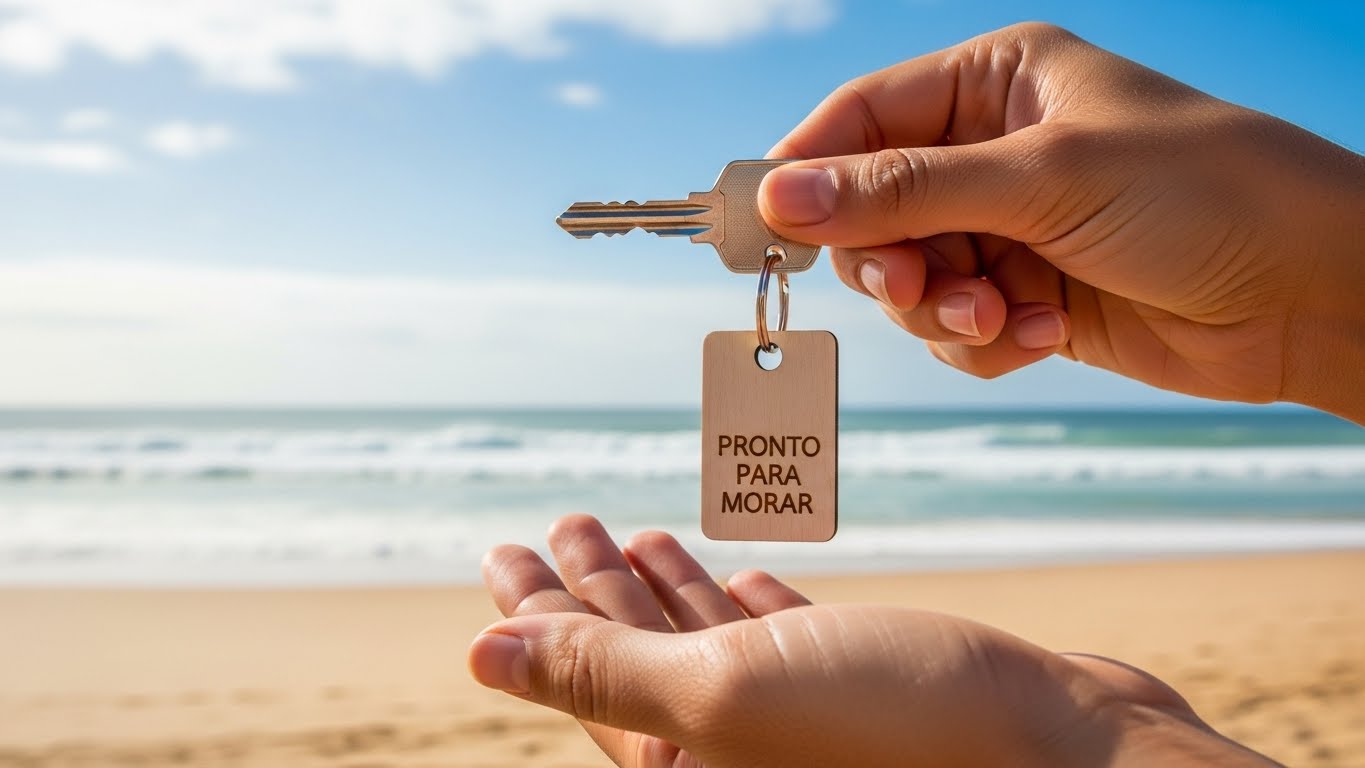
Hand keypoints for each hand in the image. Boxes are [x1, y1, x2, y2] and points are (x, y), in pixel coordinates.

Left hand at [468, 514, 1275, 766]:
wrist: (1072, 751)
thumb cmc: (902, 729)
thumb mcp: (730, 695)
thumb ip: (607, 678)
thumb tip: (479, 661)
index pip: (583, 685)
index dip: (535, 616)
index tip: (501, 551)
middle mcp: (739, 754)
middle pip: (636, 661)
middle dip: (590, 590)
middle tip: (558, 524)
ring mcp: (803, 723)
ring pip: (705, 646)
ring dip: (661, 588)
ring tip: (626, 530)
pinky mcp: (862, 693)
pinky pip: (779, 645)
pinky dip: (745, 603)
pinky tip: (727, 568)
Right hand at [758, 23, 1364, 423]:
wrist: (1314, 292)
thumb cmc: (1202, 193)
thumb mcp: (1040, 180)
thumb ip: (902, 191)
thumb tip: (779, 194)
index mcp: (995, 81)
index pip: (861, 118)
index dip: (808, 171)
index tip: (766, 229)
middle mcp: (993, 150)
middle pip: (873, 210)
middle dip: (891, 263)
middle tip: (919, 292)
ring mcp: (1010, 226)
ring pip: (911, 280)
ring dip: (942, 312)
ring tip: (998, 320)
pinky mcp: (1028, 296)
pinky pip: (957, 329)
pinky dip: (984, 343)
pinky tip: (1042, 335)